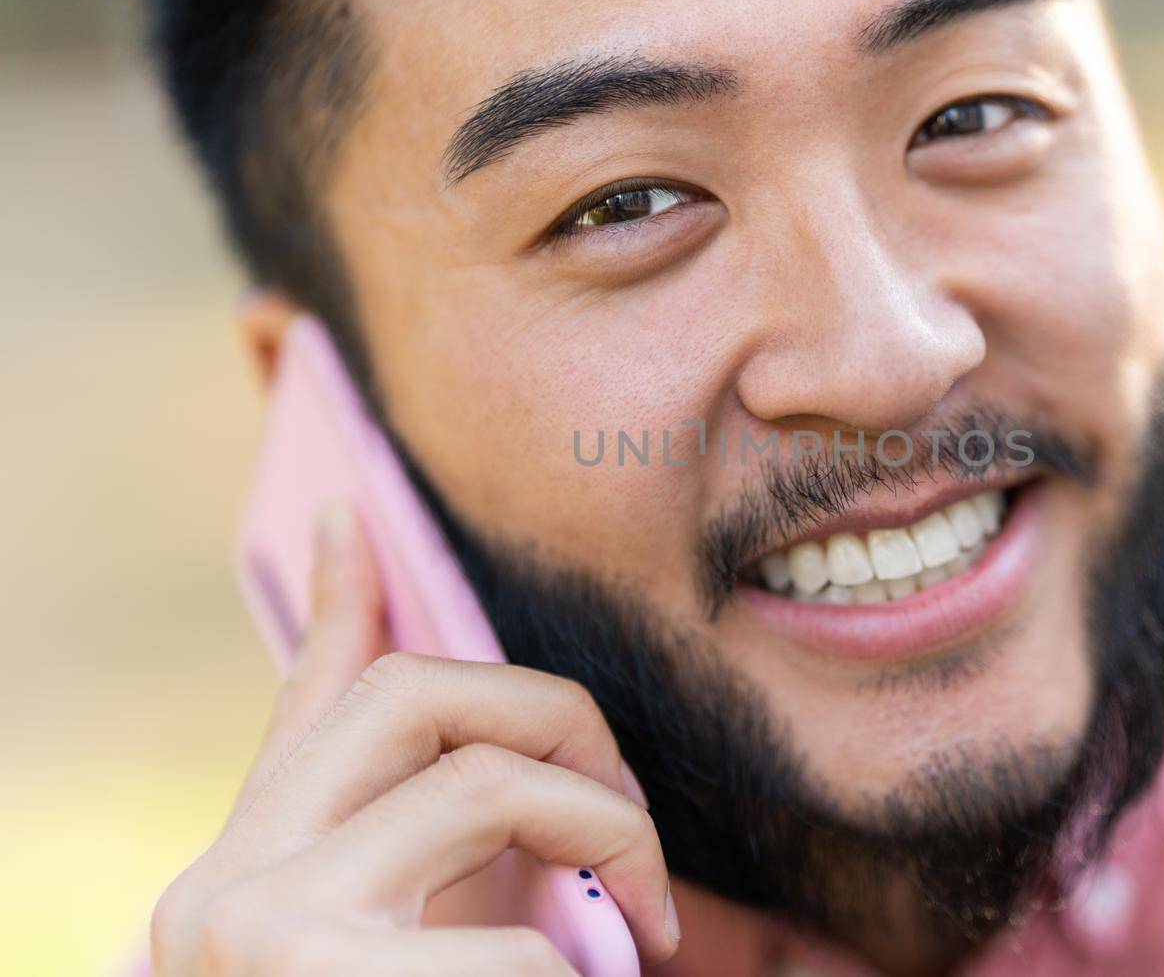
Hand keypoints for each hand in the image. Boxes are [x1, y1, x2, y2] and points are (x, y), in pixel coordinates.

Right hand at [150, 501, 676, 974]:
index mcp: (251, 871)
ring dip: (613, 844)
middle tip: (644, 827)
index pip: (305, 708)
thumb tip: (517, 780)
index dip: (340, 602)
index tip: (350, 513)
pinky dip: (586, 975)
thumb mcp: (406, 952)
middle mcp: (229, 882)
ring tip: (654, 933)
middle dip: (565, 719)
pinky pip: (525, 939)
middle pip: (416, 693)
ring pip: (487, 784)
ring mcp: (259, 926)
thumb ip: (440, 868)